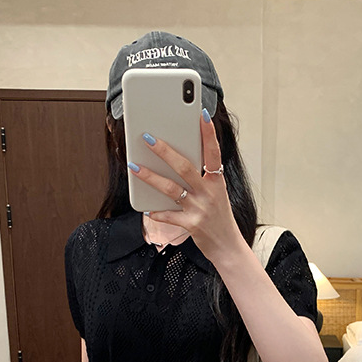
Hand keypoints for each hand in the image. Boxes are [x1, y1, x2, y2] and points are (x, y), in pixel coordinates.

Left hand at [128, 112, 245, 263]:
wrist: (227, 247)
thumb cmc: (219, 218)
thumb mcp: (216, 194)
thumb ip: (202, 178)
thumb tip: (178, 160)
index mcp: (217, 182)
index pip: (213, 153)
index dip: (209, 134)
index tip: (201, 115)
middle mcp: (209, 193)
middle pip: (184, 167)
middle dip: (165, 151)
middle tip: (148, 137)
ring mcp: (200, 209)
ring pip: (171, 188)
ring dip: (151, 177)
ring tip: (134, 167)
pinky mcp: (191, 225)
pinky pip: (169, 216)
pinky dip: (157, 212)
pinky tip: (147, 208)